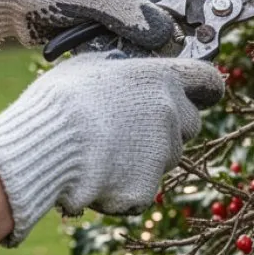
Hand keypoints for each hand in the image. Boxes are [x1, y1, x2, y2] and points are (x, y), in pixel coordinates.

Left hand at [0, 0, 203, 60]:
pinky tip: (126, 62)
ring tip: (153, 62)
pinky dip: (124, 47)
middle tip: (183, 54)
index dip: (194, 0)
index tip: (207, 28)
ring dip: (146, 41)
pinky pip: (119, 35)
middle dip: (172, 26)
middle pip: (161, 1)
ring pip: (141, 22)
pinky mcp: (89, 17)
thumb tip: (170, 37)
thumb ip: (132, 14)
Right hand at [0, 52, 223, 244]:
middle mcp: (172, 115)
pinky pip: (142, 188)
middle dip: (170, 126)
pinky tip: (95, 175)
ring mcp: (163, 155)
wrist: (46, 147)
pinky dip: (125, 185)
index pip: (207, 79)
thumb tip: (117, 65)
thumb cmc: (61, 99)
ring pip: (166, 157)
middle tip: (135, 126)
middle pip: (189, 123)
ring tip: (104, 151)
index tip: (206, 92)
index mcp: (162, 78)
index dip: (206, 87)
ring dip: (146, 156)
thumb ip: (117, 66)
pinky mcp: (147, 189)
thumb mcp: (88, 65)